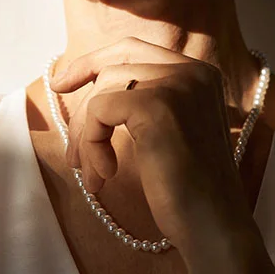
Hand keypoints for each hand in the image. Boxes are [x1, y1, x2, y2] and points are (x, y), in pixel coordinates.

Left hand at [49, 36, 255, 255]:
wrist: (213, 225)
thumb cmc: (188, 190)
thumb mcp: (166, 134)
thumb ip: (140, 103)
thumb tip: (81, 86)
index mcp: (199, 74)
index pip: (133, 48)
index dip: (92, 62)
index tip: (61, 84)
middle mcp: (193, 71)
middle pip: (115, 64)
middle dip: (83, 104)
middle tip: (70, 148)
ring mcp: (177, 85)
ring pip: (103, 90)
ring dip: (86, 136)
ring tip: (93, 175)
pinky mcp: (156, 105)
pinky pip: (99, 111)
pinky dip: (91, 145)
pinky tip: (106, 176)